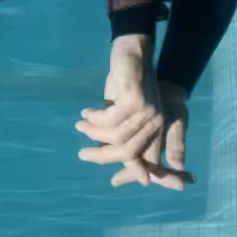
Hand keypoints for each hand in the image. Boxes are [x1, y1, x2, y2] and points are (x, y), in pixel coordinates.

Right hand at [76, 36, 191, 188]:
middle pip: (128, 154)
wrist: (131, 52)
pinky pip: (108, 121)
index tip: (128, 184)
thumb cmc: (125, 85)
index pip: (153, 161)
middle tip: (83, 154)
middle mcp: (155, 124)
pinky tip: (86, 112)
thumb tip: (107, 161)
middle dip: (103, 157)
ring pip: (116, 138)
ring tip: (81, 125)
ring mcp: (146, 112)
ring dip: (94, 133)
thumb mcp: (123, 114)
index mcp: (156, 130)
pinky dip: (94, 119)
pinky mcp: (133, 101)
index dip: (140, 174)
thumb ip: (120, 138)